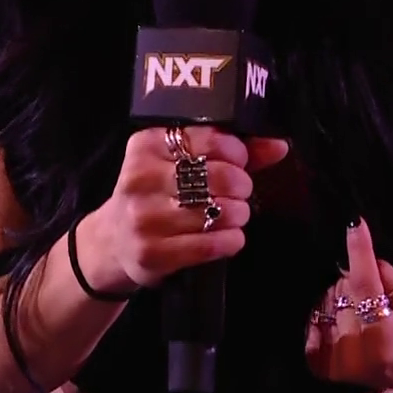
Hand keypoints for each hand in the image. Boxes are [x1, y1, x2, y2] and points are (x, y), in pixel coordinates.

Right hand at [84, 126, 289, 291]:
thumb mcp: (181, 163)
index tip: (238, 162)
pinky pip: (212, 245)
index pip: (211, 139)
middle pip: (220, 177)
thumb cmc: (157, 194)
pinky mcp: (151, 253)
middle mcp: (140, 178)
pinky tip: (228, 237)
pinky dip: (231, 241)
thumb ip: (230, 151)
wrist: (113, 241)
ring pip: (220, 212)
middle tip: (238, 192)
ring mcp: (143, 218)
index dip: (237, 152)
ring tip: (232, 215)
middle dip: (241, 186)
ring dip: (238, 215)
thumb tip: (279, 145)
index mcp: (147, 144)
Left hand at [305, 219, 392, 391]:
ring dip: (342, 297)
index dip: (359, 251)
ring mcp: (334, 362)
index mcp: (383, 337)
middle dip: (356, 282)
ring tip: (363, 312)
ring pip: (326, 302)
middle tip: (376, 296)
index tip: (354, 222)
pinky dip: (325, 313)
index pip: (363, 284)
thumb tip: (372, 260)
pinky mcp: (321, 366)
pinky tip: (343, 319)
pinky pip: (312, 322)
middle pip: (342, 290)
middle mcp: (354, 352)